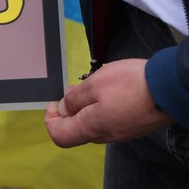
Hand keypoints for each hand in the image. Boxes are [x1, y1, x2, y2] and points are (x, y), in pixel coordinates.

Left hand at [44, 59, 173, 146]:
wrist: (170, 88)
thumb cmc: (133, 85)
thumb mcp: (93, 84)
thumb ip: (73, 99)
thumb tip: (61, 109)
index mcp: (92, 128)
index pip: (60, 136)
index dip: (51, 119)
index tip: (55, 102)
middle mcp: (106, 135)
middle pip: (76, 129)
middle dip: (70, 108)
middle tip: (75, 88)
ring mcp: (121, 132)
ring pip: (94, 123)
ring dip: (88, 105)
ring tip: (94, 85)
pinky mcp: (133, 126)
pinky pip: (110, 120)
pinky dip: (104, 106)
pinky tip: (111, 91)